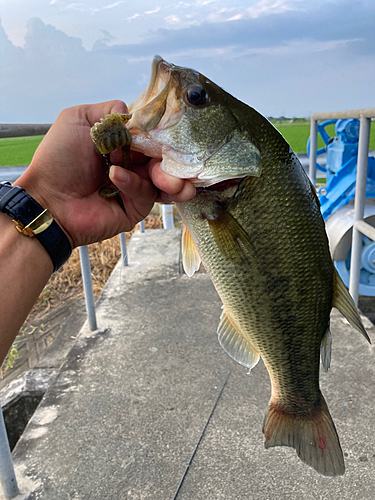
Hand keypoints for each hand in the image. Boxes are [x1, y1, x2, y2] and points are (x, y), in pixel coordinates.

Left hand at [16, 100, 194, 247]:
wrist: (47, 198)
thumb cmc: (58, 160)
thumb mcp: (78, 119)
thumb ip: (108, 111)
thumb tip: (133, 114)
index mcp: (123, 146)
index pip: (154, 139)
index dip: (165, 137)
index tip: (173, 133)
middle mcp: (132, 167)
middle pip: (165, 162)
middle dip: (176, 161)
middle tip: (180, 160)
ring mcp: (133, 190)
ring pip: (164, 183)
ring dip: (169, 178)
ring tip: (168, 178)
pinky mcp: (132, 210)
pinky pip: (145, 195)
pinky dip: (133, 183)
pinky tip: (116, 176)